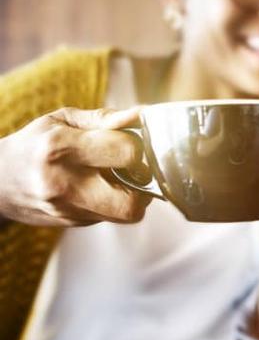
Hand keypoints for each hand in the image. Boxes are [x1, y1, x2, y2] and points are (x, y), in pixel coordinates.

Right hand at [0, 107, 150, 225]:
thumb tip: (141, 115)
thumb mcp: (62, 120)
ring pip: (126, 213)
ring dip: (133, 194)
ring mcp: (67, 210)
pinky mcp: (73, 224)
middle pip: (133, 200)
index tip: (130, 141)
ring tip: (118, 177)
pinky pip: (111, 216)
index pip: (126, 152)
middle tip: (133, 167)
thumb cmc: (34, 144)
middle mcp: (63, 184)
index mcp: (60, 148)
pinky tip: (99, 187)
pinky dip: (114, 201)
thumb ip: (104, 118)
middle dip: (144, 183)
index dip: (137, 146)